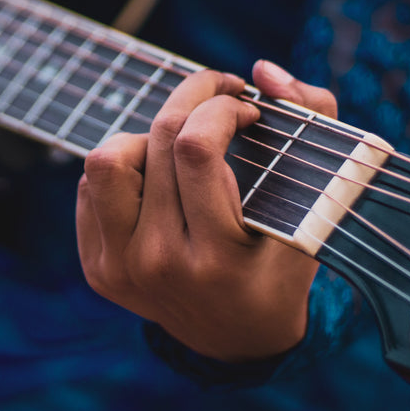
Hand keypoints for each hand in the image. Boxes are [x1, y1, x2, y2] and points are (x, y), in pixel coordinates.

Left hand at [76, 60, 337, 361]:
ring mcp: (119, 267)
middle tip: (220, 96)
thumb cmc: (280, 263)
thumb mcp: (317, 205)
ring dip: (146, 136)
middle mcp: (158, 264)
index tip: (248, 109)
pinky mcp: (96, 265)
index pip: (194, 148)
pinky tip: (159, 179)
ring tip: (180, 147)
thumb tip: (262, 70)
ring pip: (106, 160)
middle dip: (193, 98)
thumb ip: (313, 123)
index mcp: (215, 256)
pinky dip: (127, 166)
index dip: (221, 107)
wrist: (236, 339)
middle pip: (156, 140)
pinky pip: (92, 185)